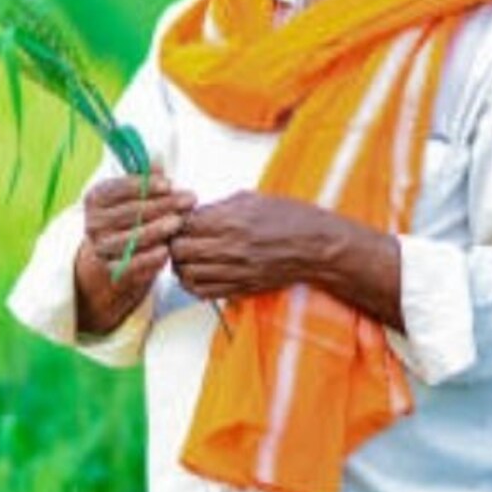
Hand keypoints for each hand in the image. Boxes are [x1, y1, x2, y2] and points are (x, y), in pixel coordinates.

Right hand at [73, 171, 195, 333]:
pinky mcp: (111, 269)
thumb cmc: (129, 215)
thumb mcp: (133, 194)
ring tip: (178, 222)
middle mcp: (94, 223)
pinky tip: (166, 250)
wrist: (112, 254)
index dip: (145, 185)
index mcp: (96, 198)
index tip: (169, 184)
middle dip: (162, 205)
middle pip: (130, 212)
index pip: (119, 188)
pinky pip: (131, 264)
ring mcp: (101, 247)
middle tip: (187, 201)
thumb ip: (145, 178)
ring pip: (131, 238)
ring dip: (157, 230)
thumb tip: (157, 161)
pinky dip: (149, 258)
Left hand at [169, 190, 336, 301]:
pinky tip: (198, 274)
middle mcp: (231, 248)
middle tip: (177, 239)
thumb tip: (193, 212)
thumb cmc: (290, 217)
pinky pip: (205, 292)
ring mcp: (236, 271)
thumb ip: (218, 206)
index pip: (184, 225)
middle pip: (180, 251)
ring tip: (186, 257)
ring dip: (181, 266)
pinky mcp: (242, 288)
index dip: (175, 221)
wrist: (318, 247)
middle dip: (173, 244)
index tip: (177, 220)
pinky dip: (194, 284)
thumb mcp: (252, 199)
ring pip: (187, 275)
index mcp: (232, 221)